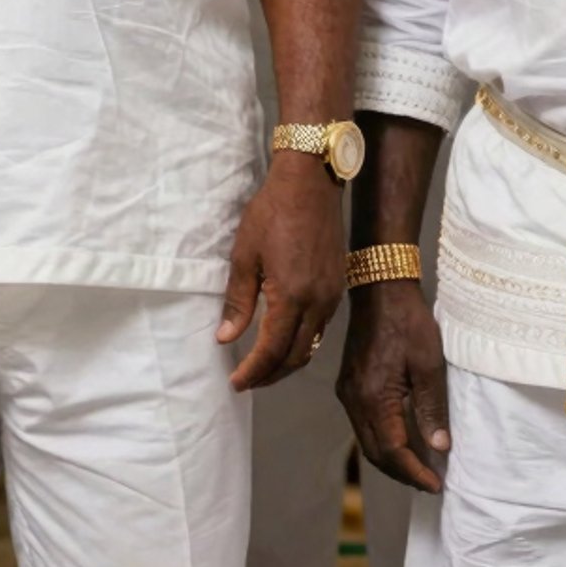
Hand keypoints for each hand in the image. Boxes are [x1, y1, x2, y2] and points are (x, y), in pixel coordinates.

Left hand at [217, 154, 343, 390]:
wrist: (310, 183)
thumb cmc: (271, 213)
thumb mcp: (245, 254)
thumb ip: (238, 300)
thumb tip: (226, 338)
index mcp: (292, 296)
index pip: (272, 350)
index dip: (253, 372)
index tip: (236, 383)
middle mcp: (318, 303)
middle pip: (296, 356)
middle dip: (270, 374)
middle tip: (247, 380)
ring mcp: (332, 295)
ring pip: (311, 344)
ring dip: (287, 361)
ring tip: (263, 366)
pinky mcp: (338, 286)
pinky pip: (321, 327)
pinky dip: (302, 341)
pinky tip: (286, 337)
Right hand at [337, 279, 449, 492]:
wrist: (379, 287)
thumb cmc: (408, 321)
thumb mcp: (428, 363)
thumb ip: (431, 407)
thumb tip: (438, 447)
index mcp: (374, 396)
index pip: (393, 451)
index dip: (415, 473)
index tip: (437, 484)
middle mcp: (354, 398)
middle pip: (375, 452)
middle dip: (402, 473)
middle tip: (430, 481)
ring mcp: (348, 390)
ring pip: (366, 440)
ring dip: (391, 458)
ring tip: (419, 466)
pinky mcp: (348, 382)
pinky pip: (362, 424)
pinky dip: (382, 440)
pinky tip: (401, 438)